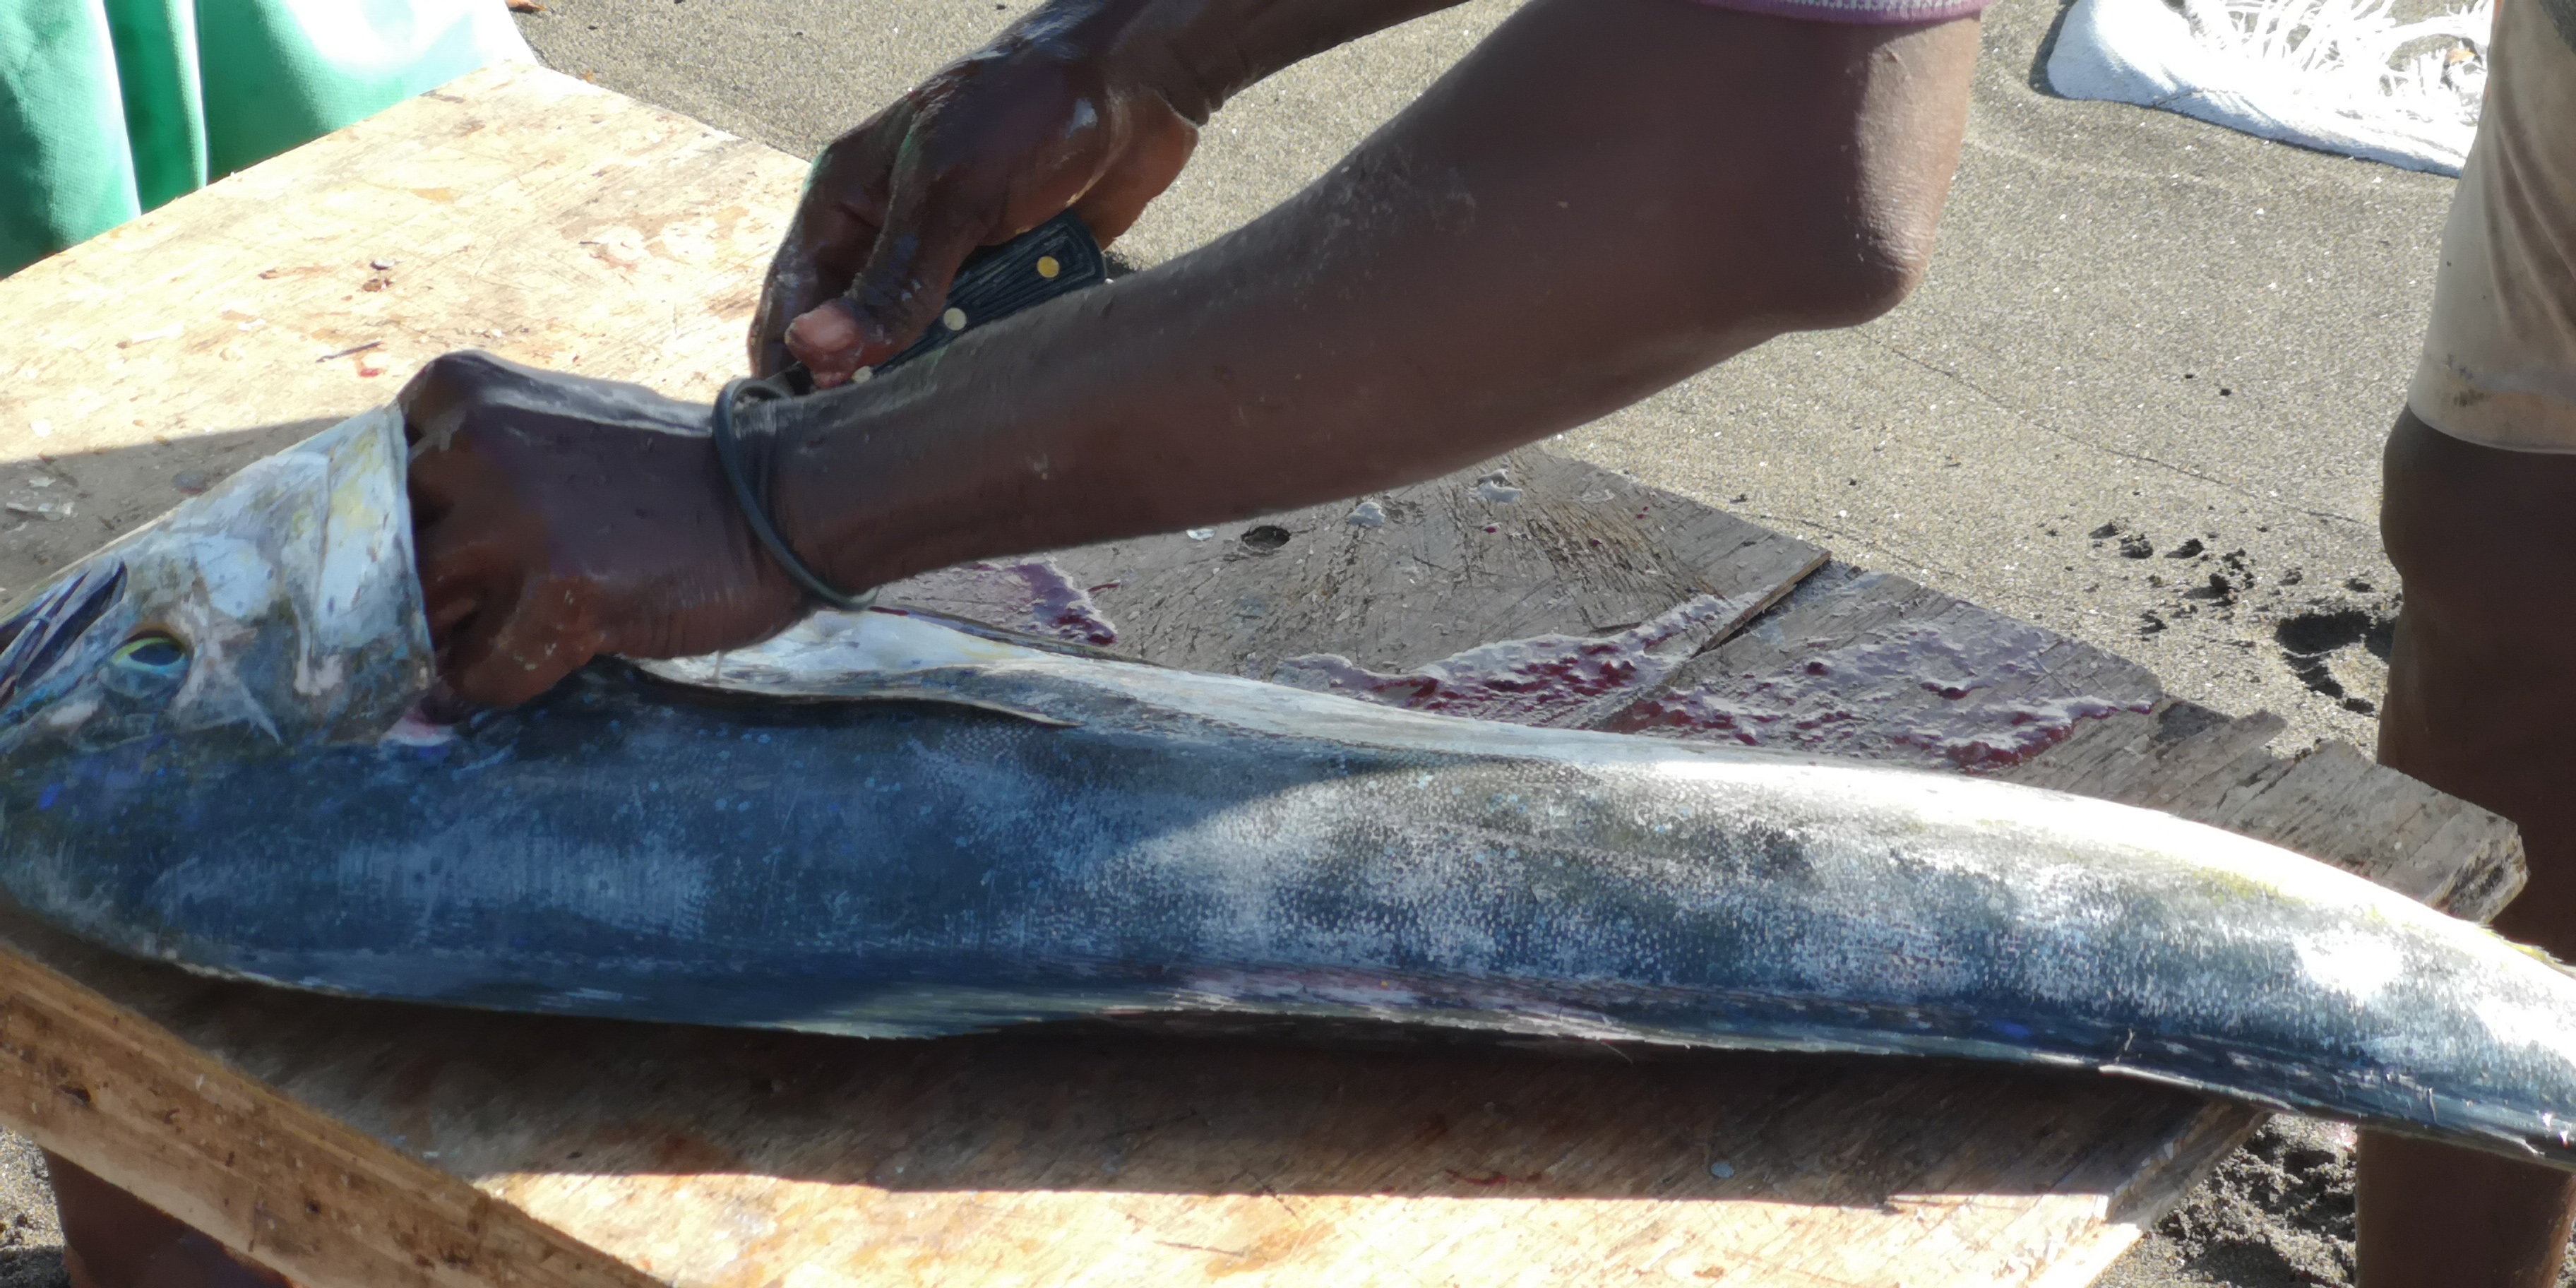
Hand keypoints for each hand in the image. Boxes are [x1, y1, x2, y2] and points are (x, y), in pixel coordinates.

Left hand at [402, 352, 804, 707]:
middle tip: (484, 609)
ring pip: (421, 620)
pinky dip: (508, 682)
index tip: (447, 561)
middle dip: (423, 598)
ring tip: (525, 628)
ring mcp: (515, 519)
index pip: (361, 486)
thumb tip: (380, 561)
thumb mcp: (546, 428)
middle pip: (382, 557)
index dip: (399, 538)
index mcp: (459, 390)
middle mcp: (473, 444)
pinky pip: (483, 674)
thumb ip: (467, 466)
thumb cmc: (664, 472)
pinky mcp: (560, 592)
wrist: (781, 495)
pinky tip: (563, 649)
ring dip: (461, 643)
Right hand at [750, 7, 1200, 384]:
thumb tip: (819, 349)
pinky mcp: (1002, 285)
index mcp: (845, 206)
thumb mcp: (949, 194)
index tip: (818, 427)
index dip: (797, 364)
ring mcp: (946, 266)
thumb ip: (893, 281)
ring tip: (952, 397)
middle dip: (871, 376)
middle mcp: (887, 241)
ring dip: (938, 371)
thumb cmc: (1023, 111)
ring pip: (921, 349)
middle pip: (854, 336)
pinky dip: (990, 358)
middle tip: (892, 423)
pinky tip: (1000, 378)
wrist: (1128, 89)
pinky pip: (982, 342)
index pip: (792, 300)